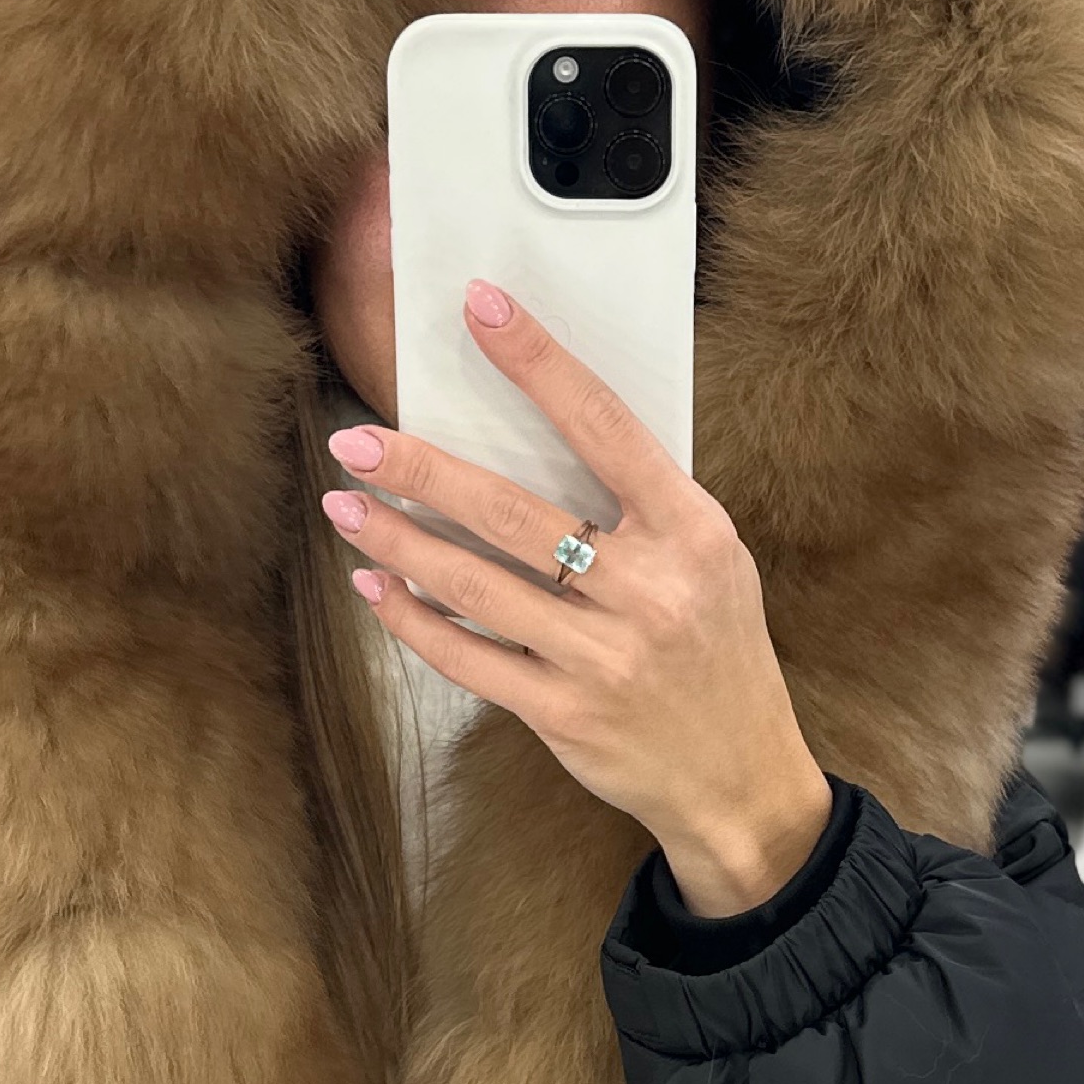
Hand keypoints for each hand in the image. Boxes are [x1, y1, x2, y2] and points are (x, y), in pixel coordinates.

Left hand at [323, 282, 834, 917]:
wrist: (738, 776)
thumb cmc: (715, 650)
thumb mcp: (710, 561)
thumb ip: (641, 505)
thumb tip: (536, 429)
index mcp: (690, 532)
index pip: (604, 426)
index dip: (539, 362)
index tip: (482, 307)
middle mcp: (648, 590)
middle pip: (514, 512)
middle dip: (423, 471)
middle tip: (355, 441)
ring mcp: (603, 658)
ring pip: (477, 587)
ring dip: (399, 544)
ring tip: (345, 506)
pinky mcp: (564, 713)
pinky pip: (469, 657)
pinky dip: (412, 619)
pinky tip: (374, 586)